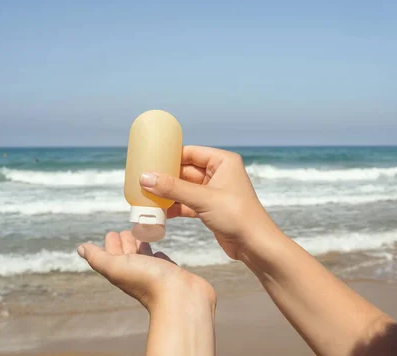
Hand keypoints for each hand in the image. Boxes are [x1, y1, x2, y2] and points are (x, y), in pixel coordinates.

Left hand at [77, 230, 215, 312]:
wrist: (180, 297)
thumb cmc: (148, 282)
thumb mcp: (116, 267)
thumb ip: (98, 258)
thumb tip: (80, 248)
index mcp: (122, 270)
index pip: (113, 254)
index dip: (111, 243)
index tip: (112, 232)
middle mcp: (138, 272)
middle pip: (128, 254)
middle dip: (126, 241)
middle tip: (126, 230)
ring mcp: (156, 273)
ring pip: (146, 256)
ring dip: (142, 246)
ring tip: (143, 235)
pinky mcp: (172, 273)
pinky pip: (163, 262)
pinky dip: (160, 256)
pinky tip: (160, 253)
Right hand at [139, 146, 273, 259]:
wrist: (255, 245)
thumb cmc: (237, 215)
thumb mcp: (203, 199)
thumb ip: (173, 188)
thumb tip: (145, 178)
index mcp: (223, 161)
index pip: (190, 152)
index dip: (169, 155)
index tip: (148, 160)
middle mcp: (219, 173)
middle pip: (185, 170)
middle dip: (165, 177)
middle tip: (141, 180)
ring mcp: (214, 191)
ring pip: (184, 188)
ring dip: (167, 194)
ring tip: (145, 196)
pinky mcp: (210, 208)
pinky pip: (187, 203)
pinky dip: (175, 207)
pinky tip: (159, 212)